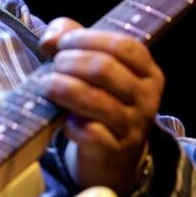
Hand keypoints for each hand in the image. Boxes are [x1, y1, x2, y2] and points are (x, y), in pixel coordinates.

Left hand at [39, 18, 163, 196]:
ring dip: (63, 88)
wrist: (113, 157)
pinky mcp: (115, 150)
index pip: (122, 45)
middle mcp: (147, 98)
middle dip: (69, 62)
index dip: (87, 39)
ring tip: (48, 86)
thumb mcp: (92, 66)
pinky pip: (89, 131)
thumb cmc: (99, 100)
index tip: (62, 44)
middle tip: (53, 67)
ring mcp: (133, 126)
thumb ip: (71, 39)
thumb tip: (50, 39)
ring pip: (96, 100)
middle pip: (104, 69)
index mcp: (147, 71)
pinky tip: (63, 119)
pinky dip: (70, 122)